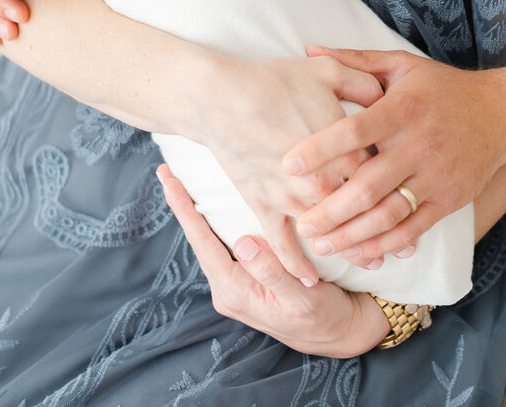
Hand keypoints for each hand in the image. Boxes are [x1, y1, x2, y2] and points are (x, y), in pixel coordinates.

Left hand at [158, 164, 388, 357]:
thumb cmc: (323, 316)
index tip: (169, 181)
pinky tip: (212, 207)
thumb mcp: (301, 296)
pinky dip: (216, 223)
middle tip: (168, 172)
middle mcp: (228, 290)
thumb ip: (271, 272)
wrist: (338, 334)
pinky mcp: (246, 281)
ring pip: (211, 242)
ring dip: (197, 213)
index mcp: (236, 292)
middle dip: (183, 206)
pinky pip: (225, 247)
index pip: (203, 244)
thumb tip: (242, 243)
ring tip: (183, 184)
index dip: (185, 210)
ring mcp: (235, 286)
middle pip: (200, 241)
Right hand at [192, 55, 384, 283]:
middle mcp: (323, 180)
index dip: (400, 191)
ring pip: (329, 234)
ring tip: (373, 264)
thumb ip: (364, 83)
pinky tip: (309, 280)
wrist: (220, 97)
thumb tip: (387, 93)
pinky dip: (295, 263)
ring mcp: (291, 197)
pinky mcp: (262, 205)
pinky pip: (281, 243)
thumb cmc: (274, 81)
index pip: (380, 175)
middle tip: (405, 250)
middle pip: (361, 213)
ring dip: (351, 252)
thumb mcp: (328, 72)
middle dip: (385, 232)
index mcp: (345, 148)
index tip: (415, 205)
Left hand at [283, 47, 505, 262]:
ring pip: (387, 215)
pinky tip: (359, 252)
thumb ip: (354, 62)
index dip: (320, 149)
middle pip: (367, 185)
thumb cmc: (443, 88)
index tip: (288, 164)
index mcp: (402, 110)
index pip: (355, 131)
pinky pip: (412, 229)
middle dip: (329, 209)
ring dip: (350, 235)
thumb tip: (309, 48)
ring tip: (319, 243)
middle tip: (299, 222)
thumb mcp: (401, 65)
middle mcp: (418, 146)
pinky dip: (384, 245)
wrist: (503, 113)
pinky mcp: (449, 200)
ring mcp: (435, 177)